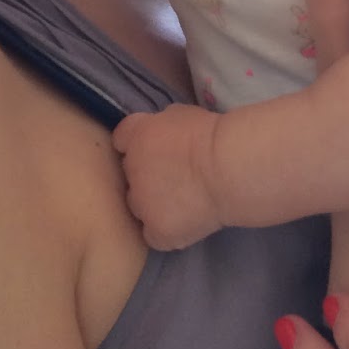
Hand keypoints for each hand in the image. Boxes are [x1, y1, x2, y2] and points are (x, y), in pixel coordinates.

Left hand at [112, 104, 221, 248]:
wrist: (226, 168)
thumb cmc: (210, 134)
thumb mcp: (180, 114)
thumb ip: (160, 125)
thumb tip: (161, 136)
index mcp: (136, 136)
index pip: (121, 139)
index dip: (136, 143)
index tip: (152, 147)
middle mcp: (131, 171)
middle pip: (130, 174)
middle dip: (145, 174)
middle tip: (173, 174)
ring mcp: (140, 204)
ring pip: (138, 206)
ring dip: (152, 202)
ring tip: (182, 200)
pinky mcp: (156, 232)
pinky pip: (152, 234)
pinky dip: (164, 229)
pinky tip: (183, 221)